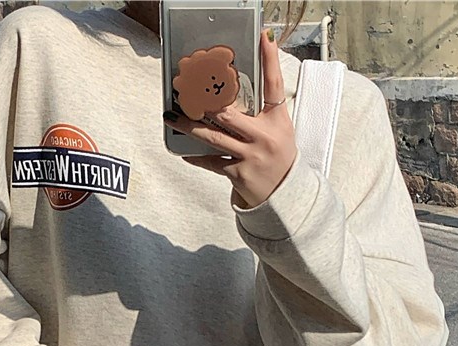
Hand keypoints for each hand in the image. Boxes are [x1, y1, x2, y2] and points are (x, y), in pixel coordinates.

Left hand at [163, 29, 296, 208]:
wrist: (286, 194)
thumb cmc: (279, 158)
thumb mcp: (279, 130)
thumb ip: (262, 111)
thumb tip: (234, 93)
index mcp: (277, 121)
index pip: (274, 85)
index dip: (271, 60)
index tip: (265, 38)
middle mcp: (264, 137)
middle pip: (229, 113)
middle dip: (206, 102)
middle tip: (187, 89)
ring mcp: (250, 156)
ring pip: (213, 137)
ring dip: (189, 126)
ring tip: (172, 117)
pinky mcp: (238, 173)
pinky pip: (211, 162)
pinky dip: (197, 157)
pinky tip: (185, 152)